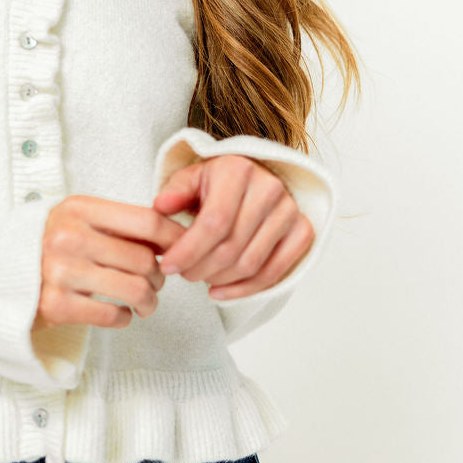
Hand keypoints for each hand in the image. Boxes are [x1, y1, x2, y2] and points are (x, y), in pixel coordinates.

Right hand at [32, 195, 185, 333]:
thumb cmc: (49, 246)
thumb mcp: (78, 220)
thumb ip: (119, 225)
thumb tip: (176, 236)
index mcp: (78, 209)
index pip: (146, 220)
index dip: (174, 238)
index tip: (183, 250)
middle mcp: (68, 237)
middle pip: (144, 259)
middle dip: (159, 276)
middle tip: (154, 283)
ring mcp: (60, 271)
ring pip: (135, 289)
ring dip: (148, 301)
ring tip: (144, 303)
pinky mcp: (55, 305)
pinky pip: (112, 315)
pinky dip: (124, 318)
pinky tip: (118, 313)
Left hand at [152, 154, 313, 299]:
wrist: (254, 177)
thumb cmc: (217, 182)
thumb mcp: (191, 178)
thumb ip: (174, 192)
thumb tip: (159, 207)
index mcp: (238, 170)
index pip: (214, 222)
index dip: (189, 250)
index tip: (168, 266)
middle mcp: (269, 189)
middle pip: (232, 247)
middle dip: (201, 269)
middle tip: (183, 274)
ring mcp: (290, 211)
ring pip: (251, 264)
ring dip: (220, 280)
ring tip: (200, 278)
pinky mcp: (302, 231)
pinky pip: (274, 272)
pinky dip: (245, 290)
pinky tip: (220, 292)